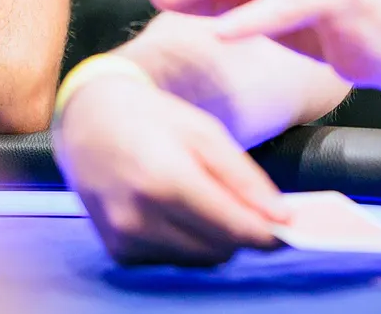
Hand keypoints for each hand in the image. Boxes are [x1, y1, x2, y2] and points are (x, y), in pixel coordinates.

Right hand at [53, 70, 288, 264]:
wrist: (89, 122)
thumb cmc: (153, 120)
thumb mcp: (205, 133)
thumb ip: (244, 177)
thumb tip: (281, 214)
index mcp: (167, 180)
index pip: (232, 227)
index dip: (268, 233)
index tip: (291, 229)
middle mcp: (141, 217)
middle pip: (219, 248)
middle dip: (242, 231)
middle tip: (250, 206)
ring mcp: (126, 239)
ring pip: (198, 259)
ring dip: (215, 239)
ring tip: (206, 200)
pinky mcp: (118, 251)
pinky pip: (173, 260)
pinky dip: (187, 242)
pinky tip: (178, 211)